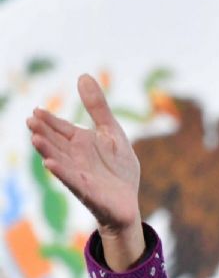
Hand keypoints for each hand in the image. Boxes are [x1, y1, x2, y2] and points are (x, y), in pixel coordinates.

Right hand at [26, 74, 143, 269]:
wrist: (128, 202)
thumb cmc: (117, 168)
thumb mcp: (111, 132)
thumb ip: (97, 107)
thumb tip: (82, 75)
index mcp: (80, 143)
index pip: (61, 129)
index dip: (49, 121)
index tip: (36, 111)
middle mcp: (76, 158)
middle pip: (57, 143)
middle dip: (44, 133)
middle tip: (31, 121)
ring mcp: (80, 175)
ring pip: (60, 161)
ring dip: (48, 151)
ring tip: (35, 139)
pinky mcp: (88, 191)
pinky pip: (73, 181)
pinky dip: (63, 173)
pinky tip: (51, 165)